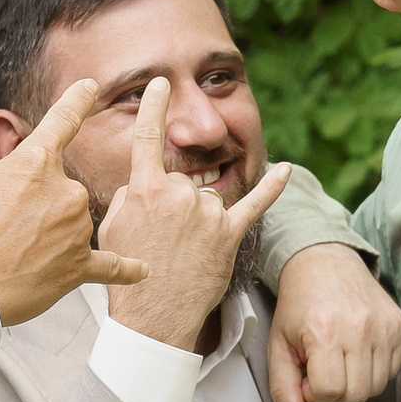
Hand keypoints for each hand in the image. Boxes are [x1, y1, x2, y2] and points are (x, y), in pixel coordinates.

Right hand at [0, 77, 147, 326]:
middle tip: (3, 228)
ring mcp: (76, 230)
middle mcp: (65, 190)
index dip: (78, 99)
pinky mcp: (80, 266)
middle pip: (62, 188)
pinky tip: (143, 270)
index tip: (91, 86)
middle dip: (38, 206)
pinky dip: (127, 269)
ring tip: (14, 255)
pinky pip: (112, 266)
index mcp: (35, 162)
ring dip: (51, 235)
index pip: (62, 120)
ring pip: (73, 224)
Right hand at [100, 76, 292, 349]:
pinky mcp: (231, 234)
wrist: (155, 318)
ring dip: (199, 219)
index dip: (153, 106)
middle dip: (175, 204)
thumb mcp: (114, 227)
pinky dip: (273, 187)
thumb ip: (131, 194)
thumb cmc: (130, 274)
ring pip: (208, 198)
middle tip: (163, 239)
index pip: (148, 137)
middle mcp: (179, 194)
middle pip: (183, 179)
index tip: (161, 83)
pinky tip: (286, 170)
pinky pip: (255, 203)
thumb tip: (147, 181)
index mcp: (145, 189)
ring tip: (184, 251)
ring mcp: (208, 214)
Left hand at [266, 243, 400, 401]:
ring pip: (376, 387)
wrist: (325, 262)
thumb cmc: (299, 304)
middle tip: (322, 370)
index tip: (307, 376)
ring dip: (355, 384)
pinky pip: (391, 371)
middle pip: (356, 394)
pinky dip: (373, 370)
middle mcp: (360, 328)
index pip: (330, 392)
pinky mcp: (398, 325)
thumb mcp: (279, 345)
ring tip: (339, 361)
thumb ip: (283, 387)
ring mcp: (384, 326)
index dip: (314, 393)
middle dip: (335, 392)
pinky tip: (356, 353)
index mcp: (325, 332)